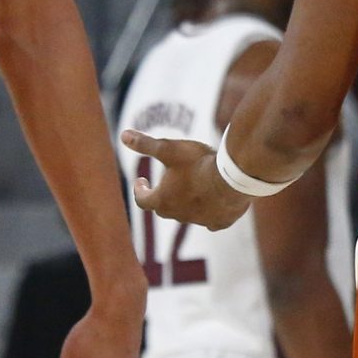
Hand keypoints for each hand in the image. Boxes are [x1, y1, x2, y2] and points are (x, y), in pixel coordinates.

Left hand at [121, 130, 249, 229]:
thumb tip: (123, 135)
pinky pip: (211, 222)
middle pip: (163, 209)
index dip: (139, 189)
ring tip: (192, 189)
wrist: (234, 178)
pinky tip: (213, 206)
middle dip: (162, 197)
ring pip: (188, 215)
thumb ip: (146, 144)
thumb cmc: (199, 163)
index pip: (142, 200)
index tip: (141, 180)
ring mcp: (200, 220)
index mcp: (162, 200)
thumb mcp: (170, 149)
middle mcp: (178, 215)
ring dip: (186, 204)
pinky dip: (209, 214)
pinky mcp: (220, 222)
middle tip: (165, 184)